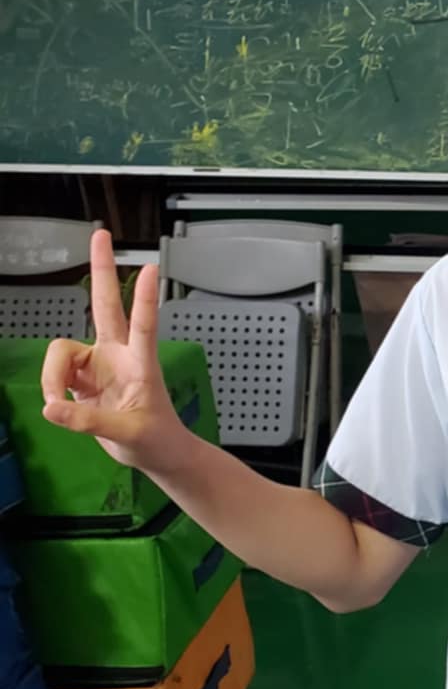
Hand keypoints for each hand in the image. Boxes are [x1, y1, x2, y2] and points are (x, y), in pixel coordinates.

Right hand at [41, 229, 180, 469]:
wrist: (155, 453)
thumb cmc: (155, 439)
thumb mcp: (128, 434)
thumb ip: (89, 422)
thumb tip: (51, 409)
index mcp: (141, 363)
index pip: (144, 325)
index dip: (144, 298)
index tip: (150, 269)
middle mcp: (118, 354)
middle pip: (105, 304)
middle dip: (101, 269)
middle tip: (101, 234)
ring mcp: (98, 364)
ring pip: (61, 351)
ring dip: (51, 376)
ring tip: (55, 405)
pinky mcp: (82, 379)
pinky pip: (55, 374)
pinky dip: (50, 389)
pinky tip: (58, 408)